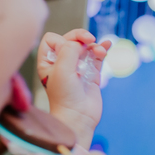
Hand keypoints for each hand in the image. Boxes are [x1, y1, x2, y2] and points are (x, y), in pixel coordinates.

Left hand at [38, 29, 107, 146]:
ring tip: (100, 51)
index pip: (52, 39)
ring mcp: (77, 68)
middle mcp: (61, 63)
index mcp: (47, 62)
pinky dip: (102, 50)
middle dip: (80, 37)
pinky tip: (107, 45)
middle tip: (89, 39)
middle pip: (70, 39)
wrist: (78, 117)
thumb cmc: (65, 96)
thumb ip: (69, 50)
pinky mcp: (91, 74)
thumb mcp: (62, 69)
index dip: (61, 41)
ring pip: (85, 47)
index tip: (68, 54)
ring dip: (93, 45)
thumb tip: (82, 43)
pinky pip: (96, 57)